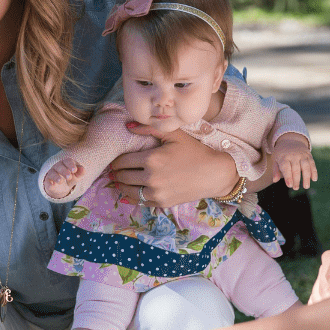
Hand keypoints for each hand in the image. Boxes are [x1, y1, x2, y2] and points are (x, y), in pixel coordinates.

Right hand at [43, 157, 82, 198]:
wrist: (61, 187)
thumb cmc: (70, 178)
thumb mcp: (77, 176)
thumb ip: (80, 173)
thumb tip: (83, 169)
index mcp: (65, 163)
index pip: (67, 161)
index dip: (71, 165)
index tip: (74, 170)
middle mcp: (57, 166)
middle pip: (59, 166)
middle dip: (64, 171)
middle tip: (69, 177)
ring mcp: (51, 174)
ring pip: (52, 173)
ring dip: (56, 177)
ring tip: (61, 181)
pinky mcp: (47, 182)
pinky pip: (47, 182)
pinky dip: (49, 183)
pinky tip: (52, 185)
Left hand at [109, 124, 236, 206]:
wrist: (214, 173)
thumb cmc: (195, 151)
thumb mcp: (174, 135)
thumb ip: (150, 128)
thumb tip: (128, 125)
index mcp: (151, 159)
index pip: (122, 161)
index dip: (117, 160)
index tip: (116, 159)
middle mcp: (151, 178)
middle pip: (122, 176)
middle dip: (117, 172)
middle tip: (115, 170)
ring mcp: (156, 193)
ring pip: (128, 191)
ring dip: (121, 185)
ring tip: (120, 180)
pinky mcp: (162, 203)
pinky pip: (139, 202)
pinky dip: (132, 197)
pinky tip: (130, 192)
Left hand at [273, 136, 317, 189]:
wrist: (291, 140)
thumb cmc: (281, 153)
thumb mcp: (275, 159)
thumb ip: (275, 170)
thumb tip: (274, 180)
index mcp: (284, 157)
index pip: (286, 167)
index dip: (288, 177)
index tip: (289, 185)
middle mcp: (294, 155)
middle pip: (296, 169)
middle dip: (296, 179)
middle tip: (295, 188)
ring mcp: (302, 155)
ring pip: (305, 166)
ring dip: (306, 177)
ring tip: (306, 187)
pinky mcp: (309, 155)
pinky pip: (312, 164)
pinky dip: (314, 172)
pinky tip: (314, 179)